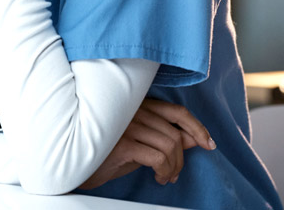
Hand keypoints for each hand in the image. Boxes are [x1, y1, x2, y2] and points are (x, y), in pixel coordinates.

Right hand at [79, 99, 216, 189]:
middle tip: (174, 173)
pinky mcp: (122, 143)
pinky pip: (158, 158)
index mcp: (136, 105)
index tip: (208, 143)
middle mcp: (131, 111)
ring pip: (170, 146)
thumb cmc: (105, 153)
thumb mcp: (139, 144)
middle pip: (175, 133)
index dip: (197, 127)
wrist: (75, 165)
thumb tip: (193, 138)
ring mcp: (126, 125)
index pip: (176, 111)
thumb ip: (165, 137)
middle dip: (182, 158)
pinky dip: (164, 170)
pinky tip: (158, 177)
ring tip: (165, 177)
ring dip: (174, 167)